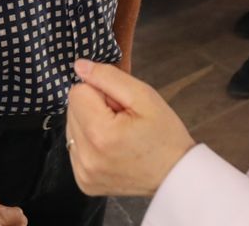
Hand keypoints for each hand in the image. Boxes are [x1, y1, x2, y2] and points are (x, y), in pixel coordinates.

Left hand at [67, 59, 195, 196]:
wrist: (176, 175)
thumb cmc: (164, 135)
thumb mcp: (143, 96)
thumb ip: (107, 76)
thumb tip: (79, 66)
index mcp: (100, 134)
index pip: (77, 92)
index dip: (101, 92)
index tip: (120, 105)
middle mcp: (86, 157)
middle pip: (72, 110)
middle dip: (95, 108)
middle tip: (122, 120)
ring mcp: (84, 173)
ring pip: (72, 127)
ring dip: (91, 125)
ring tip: (118, 135)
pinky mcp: (84, 182)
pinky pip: (76, 148)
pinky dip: (90, 143)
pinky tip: (112, 148)